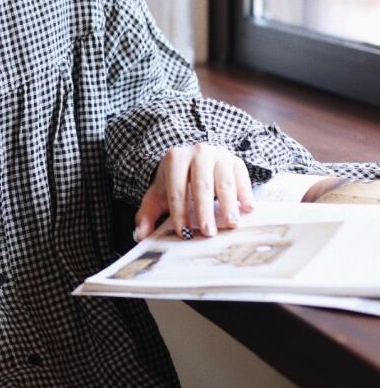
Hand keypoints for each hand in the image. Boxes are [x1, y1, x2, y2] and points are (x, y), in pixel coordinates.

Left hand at [134, 144, 254, 240]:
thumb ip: (146, 215)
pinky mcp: (236, 160)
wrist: (193, 159)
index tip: (183, 232)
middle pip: (202, 185)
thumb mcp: (157, 195)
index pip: (176, 189)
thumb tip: (139, 235)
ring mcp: (219, 155)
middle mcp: (198, 152)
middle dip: (204, 211)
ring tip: (231, 224)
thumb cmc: (174, 182)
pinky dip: (245, 194)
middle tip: (208, 232)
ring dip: (229, 205)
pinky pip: (242, 178)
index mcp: (175, 159)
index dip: (179, 212)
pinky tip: (247, 209)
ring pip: (224, 181)